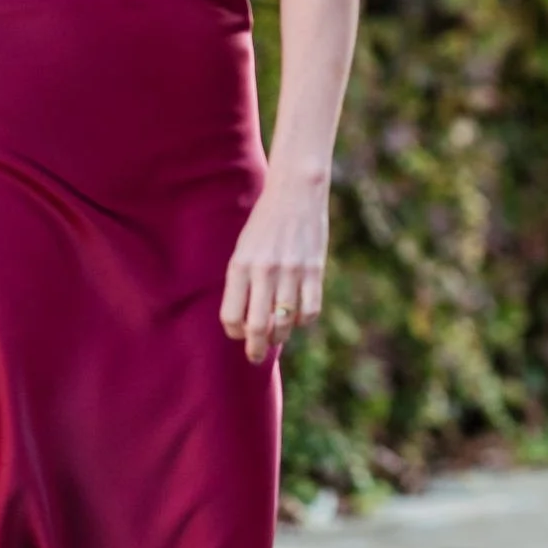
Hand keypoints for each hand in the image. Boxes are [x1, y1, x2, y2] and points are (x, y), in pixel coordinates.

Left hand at [220, 168, 329, 364]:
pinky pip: (310, 310)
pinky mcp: (315, 269)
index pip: (232, 316)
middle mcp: (264, 271)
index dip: (234, 332)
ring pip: (285, 323)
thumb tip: (248, 319)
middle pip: (258, 326)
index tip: (239, 334)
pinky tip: (299, 316)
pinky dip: (303, 320)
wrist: (296, 192)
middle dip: (256, 348)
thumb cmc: (265, 223)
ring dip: (280, 336)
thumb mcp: (244, 248)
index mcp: (240, 266)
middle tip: (256, 356)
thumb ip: (243, 281)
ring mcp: (292, 271)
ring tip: (279, 336)